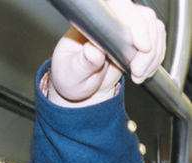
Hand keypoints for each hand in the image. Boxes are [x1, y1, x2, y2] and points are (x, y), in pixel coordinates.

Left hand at [49, 0, 165, 106]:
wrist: (80, 90)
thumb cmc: (70, 78)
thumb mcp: (70, 74)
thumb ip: (81, 63)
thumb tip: (92, 51)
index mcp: (89, 21)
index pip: (116, 6)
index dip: (133, 20)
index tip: (141, 46)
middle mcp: (109, 20)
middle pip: (141, 16)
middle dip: (146, 46)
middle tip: (137, 70)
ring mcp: (125, 28)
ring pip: (153, 27)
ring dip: (152, 54)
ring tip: (138, 75)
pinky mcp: (136, 39)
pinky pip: (156, 40)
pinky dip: (155, 57)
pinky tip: (145, 71)